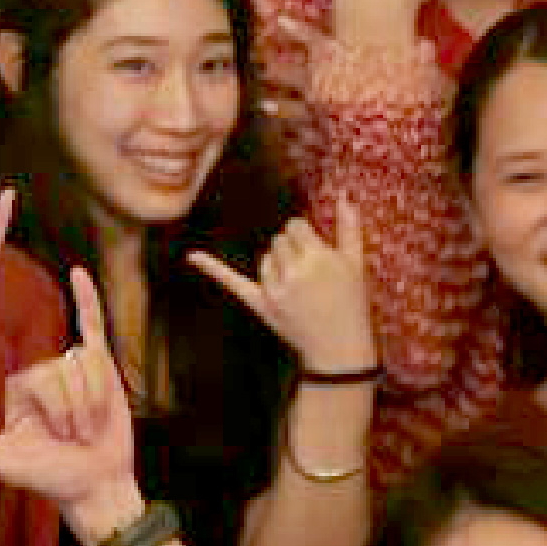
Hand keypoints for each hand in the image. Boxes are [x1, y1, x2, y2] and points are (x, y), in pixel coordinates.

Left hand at [0, 264, 141, 523]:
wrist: (96, 486)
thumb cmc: (50, 477)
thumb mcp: (5, 462)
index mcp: (17, 392)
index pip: (35, 379)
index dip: (55, 410)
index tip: (59, 441)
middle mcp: (41, 375)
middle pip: (61, 372)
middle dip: (75, 409)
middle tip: (77, 440)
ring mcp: (72, 368)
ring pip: (85, 366)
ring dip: (94, 402)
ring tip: (92, 429)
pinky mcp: (102, 366)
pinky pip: (94, 325)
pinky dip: (88, 298)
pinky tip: (79, 272)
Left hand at [189, 199, 375, 376]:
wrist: (338, 348)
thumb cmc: (351, 304)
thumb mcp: (355, 265)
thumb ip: (349, 228)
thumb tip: (344, 197)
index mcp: (319, 258)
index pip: (295, 226)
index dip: (303, 235)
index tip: (313, 248)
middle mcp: (294, 271)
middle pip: (279, 240)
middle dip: (291, 249)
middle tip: (309, 274)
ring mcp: (275, 289)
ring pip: (266, 257)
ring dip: (278, 264)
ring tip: (299, 288)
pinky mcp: (261, 304)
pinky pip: (232, 281)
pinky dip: (211, 268)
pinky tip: (191, 256)